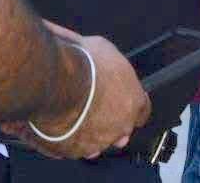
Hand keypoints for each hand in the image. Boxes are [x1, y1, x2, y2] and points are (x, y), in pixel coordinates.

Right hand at [12, 34, 149, 159]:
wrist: (57, 82)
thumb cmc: (82, 64)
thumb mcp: (103, 48)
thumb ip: (109, 63)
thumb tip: (100, 55)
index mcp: (133, 101)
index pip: (142, 110)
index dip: (130, 106)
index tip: (122, 101)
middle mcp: (119, 126)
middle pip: (121, 131)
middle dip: (111, 122)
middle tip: (94, 108)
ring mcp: (96, 142)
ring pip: (96, 143)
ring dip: (88, 133)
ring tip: (74, 119)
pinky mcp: (71, 151)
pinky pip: (71, 149)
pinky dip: (66, 140)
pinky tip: (58, 128)